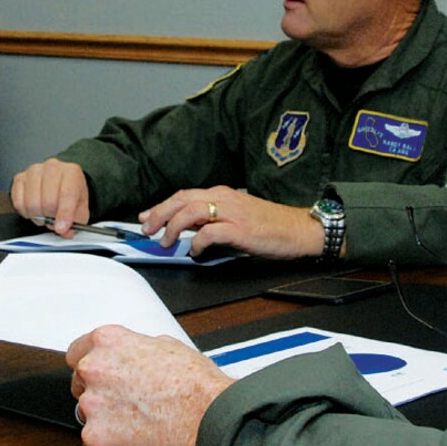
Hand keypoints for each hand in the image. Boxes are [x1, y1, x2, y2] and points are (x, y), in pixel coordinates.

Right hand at [10, 158, 91, 235]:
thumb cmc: (69, 193)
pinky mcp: (20, 178)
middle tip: (53, 220)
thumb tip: (65, 231)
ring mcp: (34, 171)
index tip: (61, 228)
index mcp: (71, 172)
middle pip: (48, 201)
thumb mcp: (80, 208)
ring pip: (31, 203)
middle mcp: (52, 168)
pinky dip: (26, 212)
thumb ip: (76, 221)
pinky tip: (34, 209)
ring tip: (44, 214)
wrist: (60, 182)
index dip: (64, 214)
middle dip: (50, 217)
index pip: (67, 194)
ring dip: (38, 216)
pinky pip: (18, 202)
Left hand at [66, 325, 233, 445]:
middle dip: (99, 392)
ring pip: (86, 413)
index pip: (76, 352)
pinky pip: (92, 442)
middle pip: (78, 383)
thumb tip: (132, 357)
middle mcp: (94, 369)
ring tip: (137, 422)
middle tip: (127, 401)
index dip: (91, 365)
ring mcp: (91, 404)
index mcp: (108, 342)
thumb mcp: (166, 345)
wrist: (208, 415)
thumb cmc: (195, 383)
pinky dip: (109, 444)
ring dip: (104, 418)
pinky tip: (134, 438)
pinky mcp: (96, 436)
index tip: (99, 376)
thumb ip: (136, 349)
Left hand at [139, 186, 323, 259]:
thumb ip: (213, 219)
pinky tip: (196, 252)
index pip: (183, 195)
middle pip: (181, 200)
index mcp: (222, 194)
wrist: (299, 229)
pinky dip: (198, 243)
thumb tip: (189, 229)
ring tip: (166, 241)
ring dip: (173, 227)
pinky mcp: (240, 230)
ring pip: (191, 212)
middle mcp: (224, 198)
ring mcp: (232, 213)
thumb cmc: (270, 225)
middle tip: (147, 229)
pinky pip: (210, 232)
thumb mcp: (237, 216)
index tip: (147, 217)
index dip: (162, 206)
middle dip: (159, 214)